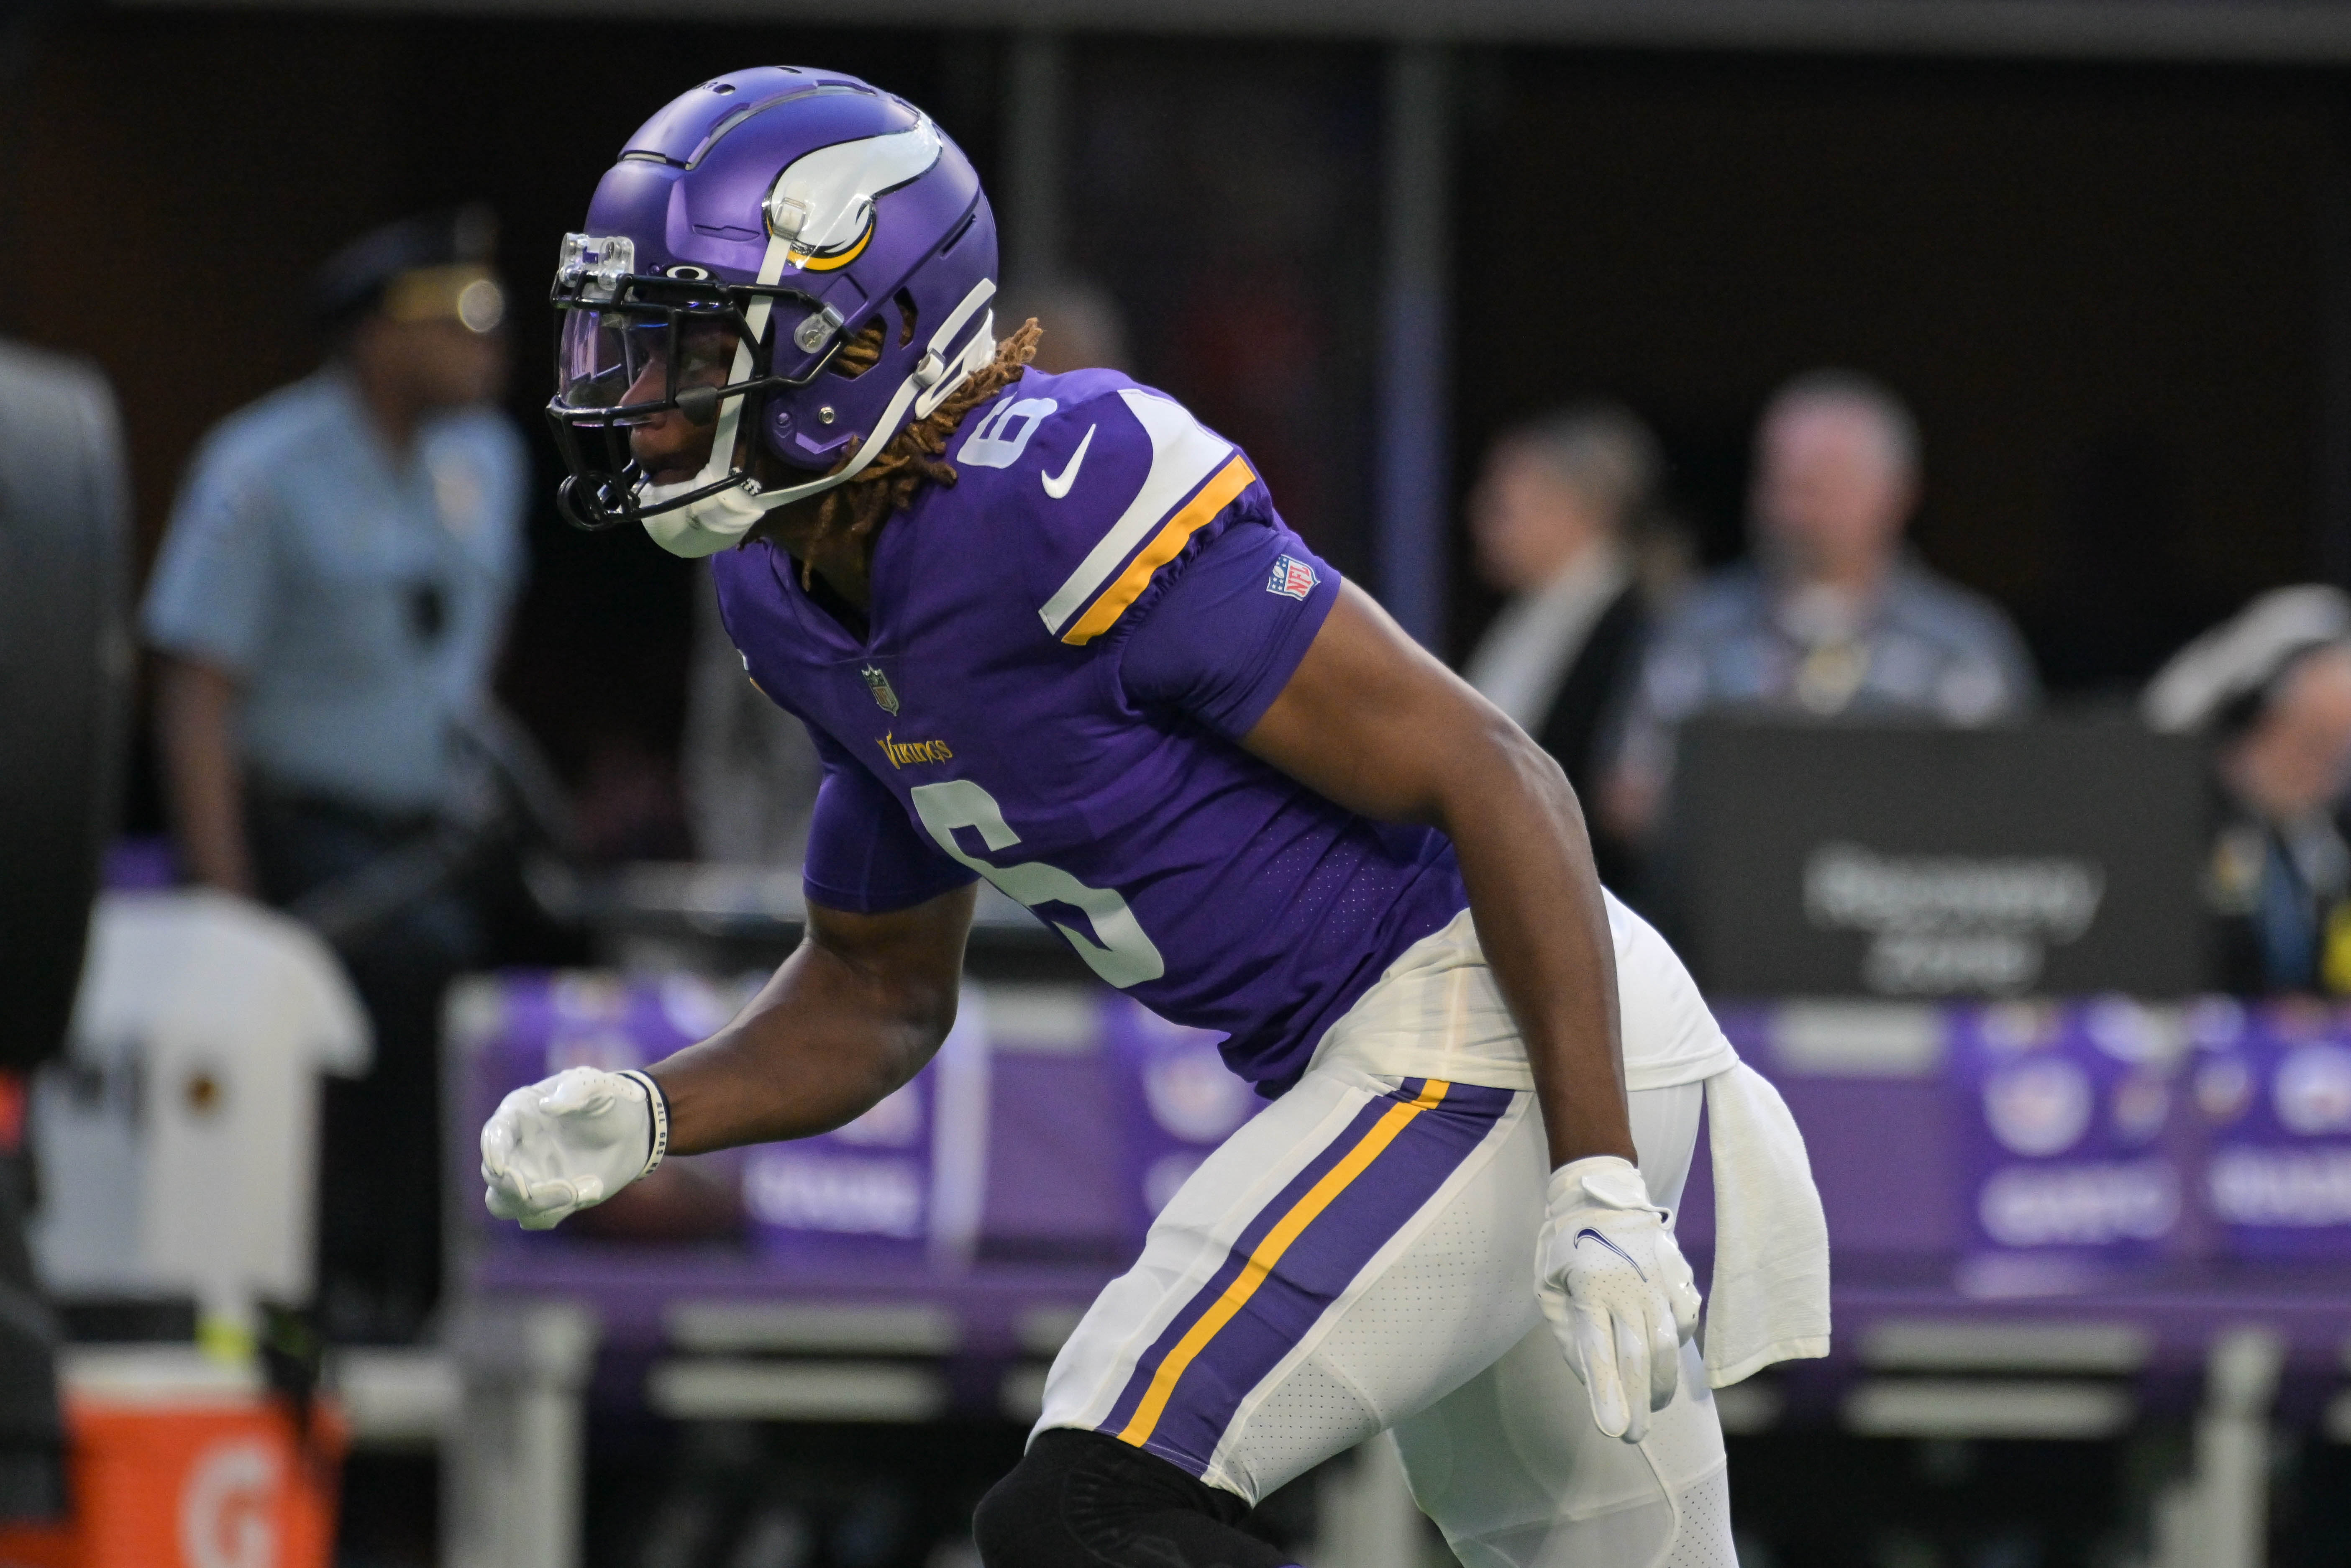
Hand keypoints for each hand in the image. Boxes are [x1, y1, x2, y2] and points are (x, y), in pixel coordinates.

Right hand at [480, 1067, 666, 1230]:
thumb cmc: (607, 1099)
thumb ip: (575, 1091)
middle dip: (514, 1188)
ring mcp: (528, 1176)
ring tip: (574, 1192)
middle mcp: (515, 1148)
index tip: (502, 1168)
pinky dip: (556, 1211)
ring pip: (505, 1204)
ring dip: (534, 1205)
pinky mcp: (545, 1199)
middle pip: (494, 1177)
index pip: (494, 1134)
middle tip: (557, 1187)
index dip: (493, 1151)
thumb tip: (547, 1106)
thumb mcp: (596, 1086)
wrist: (631, 1129)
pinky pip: (536, 1218)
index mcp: (519, 1115)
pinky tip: (590, 1190)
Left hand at [1535, 1154, 1702, 1442]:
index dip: (1607, 1394)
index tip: (1614, 1431)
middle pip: (1639, 1357)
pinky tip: (1664, 1359)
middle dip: (1637, 1403)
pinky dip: (1677, 1346)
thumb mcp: (1547, 1284)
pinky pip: (1684, 1322)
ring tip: (1650, 1406)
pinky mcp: (1677, 1277)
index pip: (1600, 1351)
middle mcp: (1627, 1287)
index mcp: (1588, 1289)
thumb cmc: (1565, 1244)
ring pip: (1668, 1344)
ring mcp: (1657, 1281)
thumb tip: (1589, 1374)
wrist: (1600, 1191)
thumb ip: (1567, 1330)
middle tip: (1634, 1437)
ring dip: (1660, 1383)